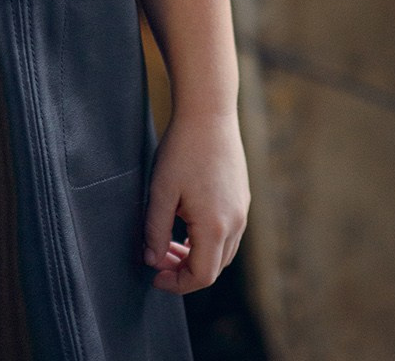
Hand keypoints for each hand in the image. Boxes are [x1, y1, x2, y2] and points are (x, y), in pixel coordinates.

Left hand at [142, 107, 249, 293]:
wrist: (209, 111)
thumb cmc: (182, 149)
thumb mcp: (161, 190)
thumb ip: (155, 230)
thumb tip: (152, 260)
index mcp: (215, 226)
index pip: (201, 276)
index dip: (177, 283)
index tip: (155, 277)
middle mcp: (235, 223)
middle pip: (214, 268)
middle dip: (184, 270)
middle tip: (158, 257)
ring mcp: (242, 210)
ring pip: (223, 252)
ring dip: (196, 256)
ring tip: (169, 242)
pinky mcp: (242, 197)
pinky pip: (229, 233)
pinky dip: (208, 240)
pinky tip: (186, 223)